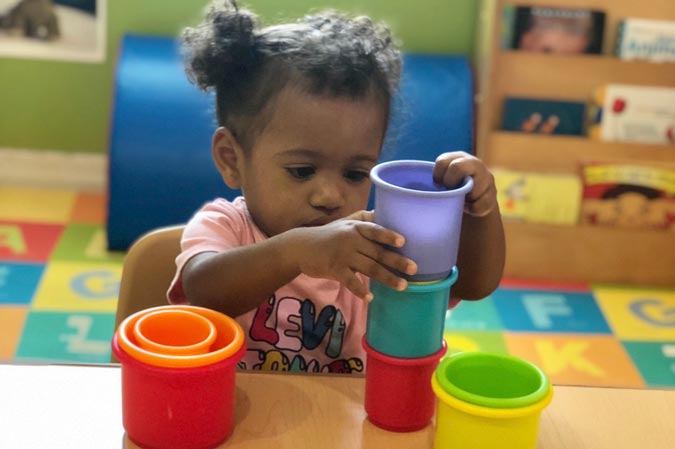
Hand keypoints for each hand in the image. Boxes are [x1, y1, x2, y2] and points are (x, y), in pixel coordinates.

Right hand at [286, 211, 416, 300]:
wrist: (301, 247)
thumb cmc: (328, 234)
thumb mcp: (344, 222)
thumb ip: (363, 218)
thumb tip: (383, 212)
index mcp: (355, 228)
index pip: (374, 230)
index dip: (388, 235)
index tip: (402, 242)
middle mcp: (351, 240)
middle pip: (377, 252)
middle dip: (397, 261)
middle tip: (414, 269)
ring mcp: (343, 256)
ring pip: (369, 268)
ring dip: (387, 278)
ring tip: (403, 286)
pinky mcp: (334, 269)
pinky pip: (350, 281)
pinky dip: (360, 290)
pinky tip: (370, 297)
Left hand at [433, 151, 497, 216]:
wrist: (471, 206)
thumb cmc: (448, 192)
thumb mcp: (440, 181)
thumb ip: (429, 179)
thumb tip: (399, 191)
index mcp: (458, 157)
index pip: (443, 161)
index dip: (437, 176)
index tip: (436, 185)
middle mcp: (474, 164)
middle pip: (457, 168)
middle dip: (450, 183)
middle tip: (449, 191)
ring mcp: (486, 179)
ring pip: (472, 188)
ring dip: (463, 198)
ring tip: (461, 201)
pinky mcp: (492, 196)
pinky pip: (480, 206)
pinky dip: (472, 210)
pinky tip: (469, 209)